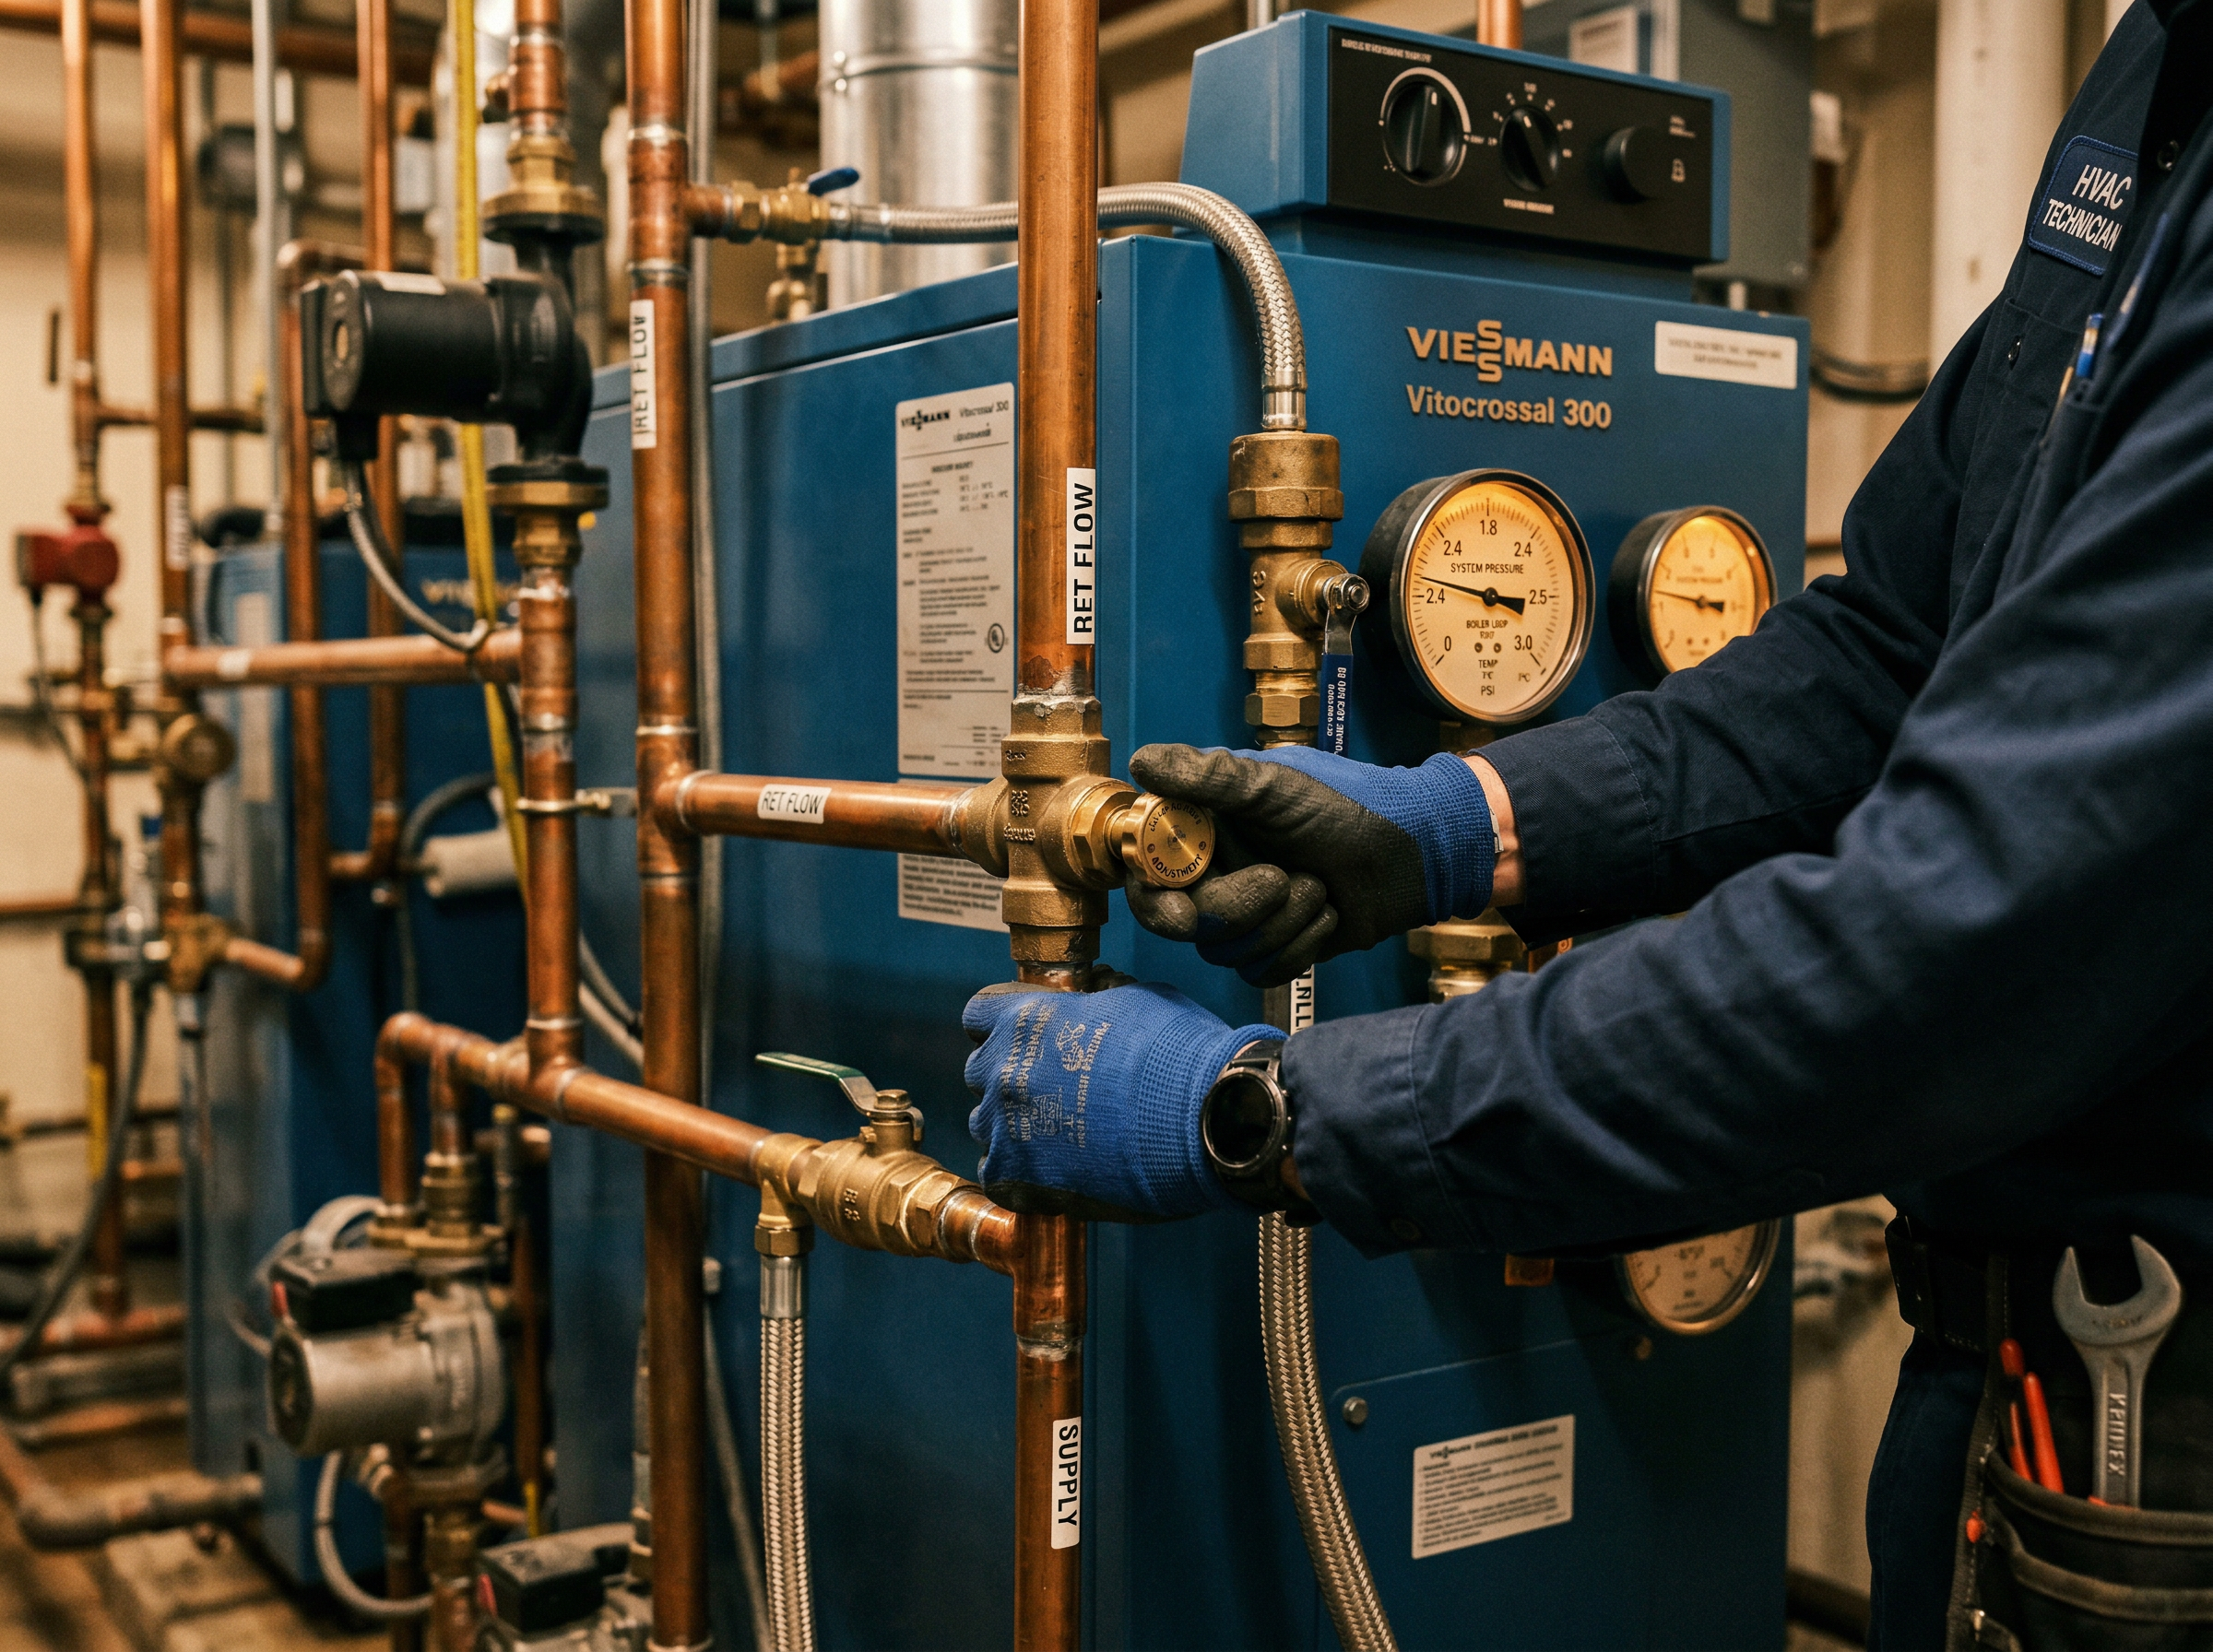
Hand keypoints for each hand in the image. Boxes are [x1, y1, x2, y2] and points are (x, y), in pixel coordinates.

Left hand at [962, 980, 1277, 1221]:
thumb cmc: (1181, 1056)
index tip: (1029, 1038)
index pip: (980, 1013)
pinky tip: (1059, 1169)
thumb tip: (1097, 988)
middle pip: (981, 1069)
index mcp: (1027, 1019)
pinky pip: (998, 1173)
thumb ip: (1100, 995)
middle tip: (1056, 1088)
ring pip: (987, 1123)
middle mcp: (1004, 1070)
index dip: (1005, 1024)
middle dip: (1012, 1075)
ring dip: (1015, 1125)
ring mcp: (1005, 1126)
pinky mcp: (1016, 1177)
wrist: (1206, 1121)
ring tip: (1064, 1134)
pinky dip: (1022, 1173)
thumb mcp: (1140, 999)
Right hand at [1123, 744, 1495, 985]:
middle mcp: (1217, 872)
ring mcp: (1246, 913)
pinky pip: (1262, 971)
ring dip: (1281, 922)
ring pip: (1226, 951)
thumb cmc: (1349, 805)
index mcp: (1205, 829)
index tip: (1181, 910)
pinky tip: (1329, 915)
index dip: (1154, 897)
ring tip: (1320, 887)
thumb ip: (1210, 778)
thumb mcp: (1277, 786)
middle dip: (1234, 909)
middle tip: (1276, 882)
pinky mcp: (1278, 947)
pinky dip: (1301, 946)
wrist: (1415, 854)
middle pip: (1185, 921)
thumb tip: (1141, 762)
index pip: (1148, 872)